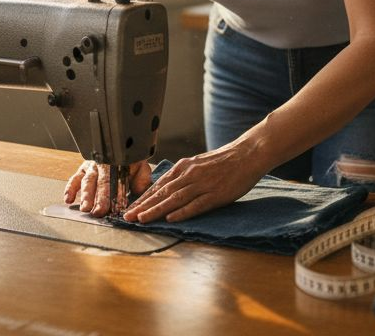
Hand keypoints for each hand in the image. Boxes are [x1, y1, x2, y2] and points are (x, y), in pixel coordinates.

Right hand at [63, 160, 152, 216]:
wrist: (123, 150)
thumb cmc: (132, 163)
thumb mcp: (142, 169)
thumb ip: (142, 179)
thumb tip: (140, 190)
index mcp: (118, 164)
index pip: (117, 181)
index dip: (116, 194)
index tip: (116, 207)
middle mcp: (103, 165)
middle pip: (101, 183)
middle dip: (99, 199)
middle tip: (98, 212)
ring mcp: (92, 167)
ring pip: (87, 181)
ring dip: (85, 196)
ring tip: (85, 208)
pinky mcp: (82, 170)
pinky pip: (74, 179)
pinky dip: (70, 189)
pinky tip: (68, 199)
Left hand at [121, 141, 266, 223]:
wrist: (248, 153)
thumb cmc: (224, 160)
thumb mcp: (199, 163)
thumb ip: (184, 175)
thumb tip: (167, 187)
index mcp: (184, 167)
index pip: (159, 185)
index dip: (143, 198)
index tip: (130, 208)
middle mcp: (189, 174)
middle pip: (162, 193)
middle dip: (142, 206)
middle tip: (126, 217)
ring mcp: (202, 184)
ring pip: (174, 199)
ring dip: (156, 210)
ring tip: (141, 219)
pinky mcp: (216, 194)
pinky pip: (196, 204)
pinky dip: (182, 211)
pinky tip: (170, 218)